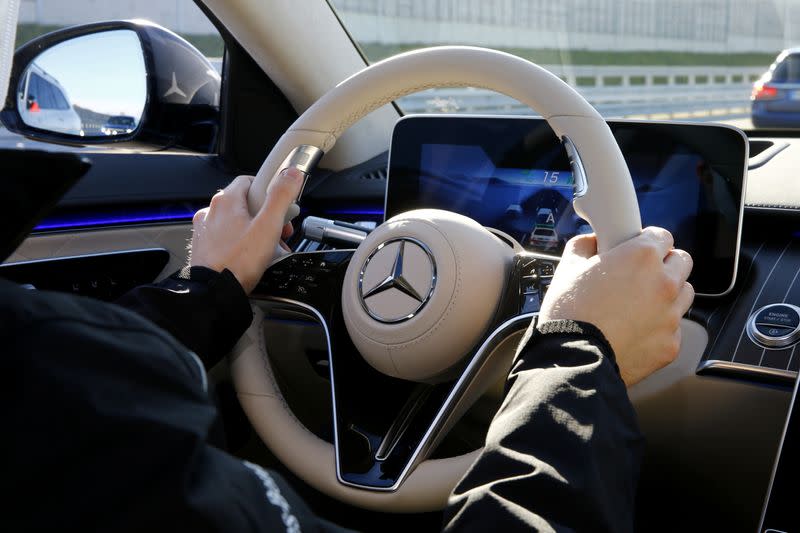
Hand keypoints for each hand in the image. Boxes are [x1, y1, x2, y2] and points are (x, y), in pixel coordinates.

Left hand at [189, 168, 303, 293]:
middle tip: (280, 232)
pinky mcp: (205, 248)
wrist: (214, 293)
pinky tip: (253, 258)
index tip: (282, 206)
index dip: (270, 192)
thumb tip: (291, 174)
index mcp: (226, 201)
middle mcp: (212, 212)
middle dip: (267, 217)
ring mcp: (206, 231)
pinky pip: (228, 239)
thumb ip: (281, 197)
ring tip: (269, 249)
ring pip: (237, 223)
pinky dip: (242, 244)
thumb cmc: (237, 262)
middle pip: (246, 204)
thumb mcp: (268, 226)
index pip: (251, 181)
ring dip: (256, 232)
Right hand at [538, 227, 693, 386]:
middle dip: (665, 264)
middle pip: (682, 262)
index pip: (662, 236)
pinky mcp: (671, 344)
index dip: (647, 241)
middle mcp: (664, 283)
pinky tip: (636, 330)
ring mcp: (671, 315)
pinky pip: (673, 328)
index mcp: (642, 257)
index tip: (637, 250)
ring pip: (684, 294)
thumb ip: (584, 246)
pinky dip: (659, 327)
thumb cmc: (570, 313)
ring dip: (668, 293)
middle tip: (641, 274)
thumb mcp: (567, 268)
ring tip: (641, 303)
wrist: (574, 358)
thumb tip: (591, 243)